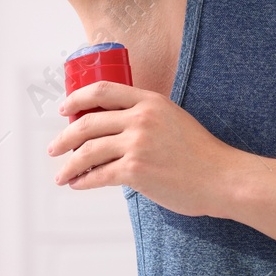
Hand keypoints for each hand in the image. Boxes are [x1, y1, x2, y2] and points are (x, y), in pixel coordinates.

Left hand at [46, 81, 246, 217]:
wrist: (221, 178)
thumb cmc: (200, 154)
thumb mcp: (174, 119)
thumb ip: (147, 117)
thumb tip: (114, 130)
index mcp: (150, 101)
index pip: (102, 91)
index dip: (77, 98)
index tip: (64, 109)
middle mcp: (140, 118)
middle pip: (87, 123)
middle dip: (64, 137)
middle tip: (54, 147)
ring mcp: (137, 144)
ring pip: (88, 151)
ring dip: (69, 164)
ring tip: (61, 174)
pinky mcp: (136, 171)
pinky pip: (99, 175)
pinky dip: (83, 181)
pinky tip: (78, 185)